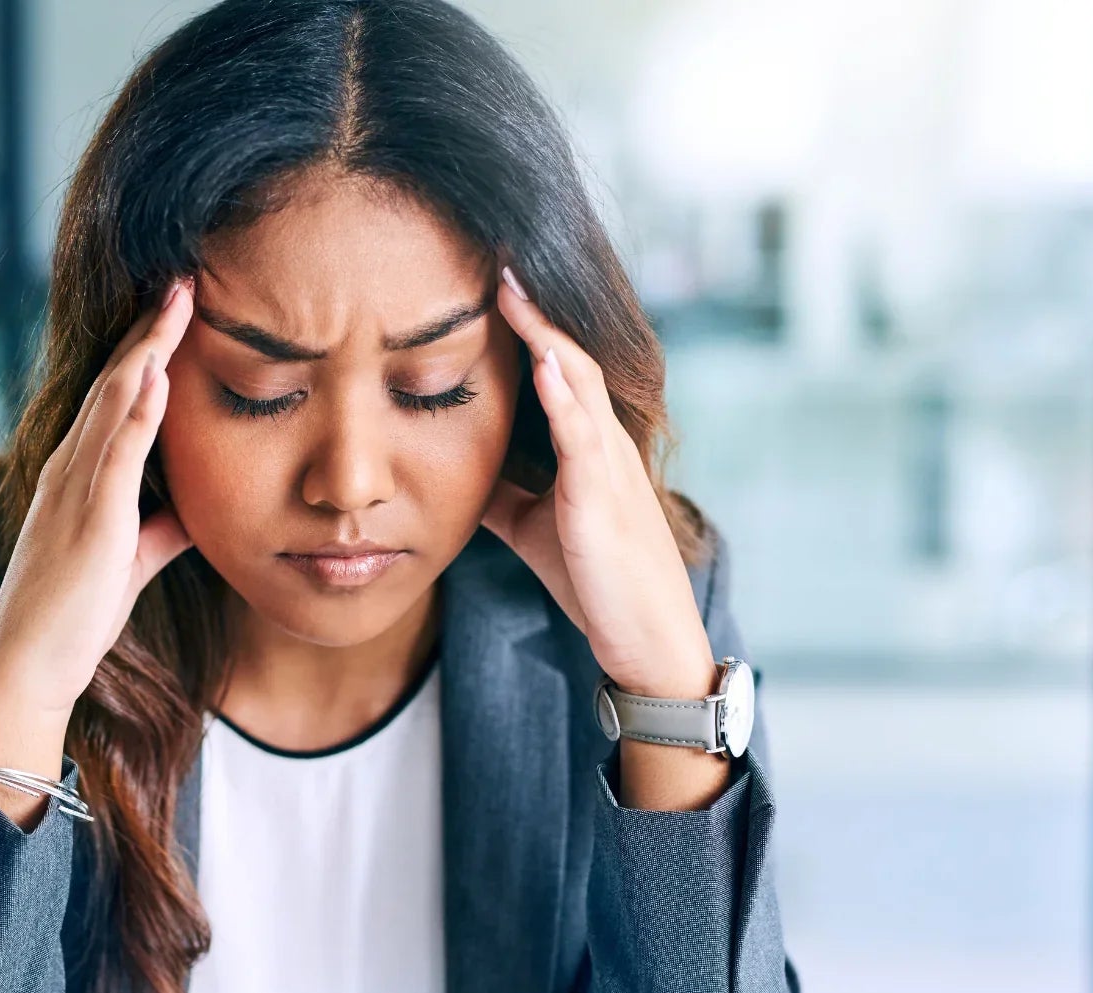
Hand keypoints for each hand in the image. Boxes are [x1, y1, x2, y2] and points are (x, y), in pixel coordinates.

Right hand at [0, 278, 198, 798]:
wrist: (27, 670)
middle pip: (114, 383)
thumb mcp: (128, 564)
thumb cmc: (71, 620)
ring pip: (113, 404)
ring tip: (178, 301)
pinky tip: (158, 375)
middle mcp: (69, 471)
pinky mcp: (88, 523)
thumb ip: (161, 531)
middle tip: (183, 278)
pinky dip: (138, 413)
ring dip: (147, 350)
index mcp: (77, 477)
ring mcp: (75, 493)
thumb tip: (196, 509)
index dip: (146, 350)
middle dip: (149, 330)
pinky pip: (116, 456)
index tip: (178, 309)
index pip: (115, 398)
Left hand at [481, 264, 714, 699]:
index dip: (526, 322)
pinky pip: (584, 438)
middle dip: (534, 308)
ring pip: (578, 383)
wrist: (642, 638)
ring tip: (512, 288)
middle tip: (498, 255)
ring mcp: (607, 468)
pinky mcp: (602, 502)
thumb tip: (450, 465)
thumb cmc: (593, 578)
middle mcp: (603, 443)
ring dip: (545, 333)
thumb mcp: (533, 523)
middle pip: (568, 356)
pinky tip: (542, 363)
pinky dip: (563, 397)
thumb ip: (502, 488)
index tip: (489, 278)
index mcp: (587, 445)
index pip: (556, 366)